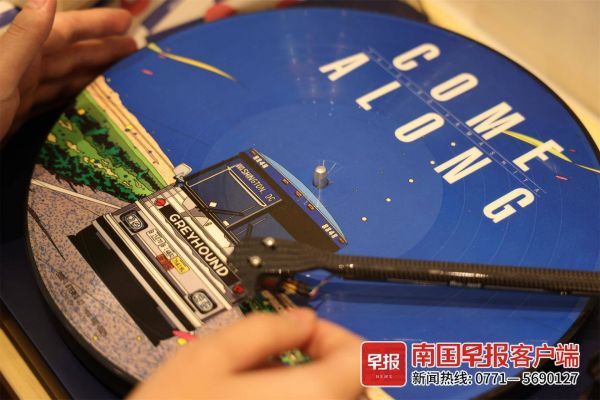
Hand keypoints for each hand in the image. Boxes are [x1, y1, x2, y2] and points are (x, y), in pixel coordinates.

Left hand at [0, 0, 135, 143]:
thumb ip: (23, 38)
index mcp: (19, 54)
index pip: (64, 31)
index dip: (95, 24)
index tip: (125, 20)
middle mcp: (19, 69)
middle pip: (68, 53)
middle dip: (100, 47)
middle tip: (133, 46)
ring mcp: (17, 93)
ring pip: (62, 77)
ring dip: (90, 72)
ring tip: (118, 73)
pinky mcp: (14, 117)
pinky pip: (51, 100)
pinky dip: (71, 96)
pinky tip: (84, 98)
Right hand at [129, 308, 363, 398]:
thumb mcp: (208, 357)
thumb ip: (264, 328)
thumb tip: (299, 319)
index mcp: (307, 398)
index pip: (364, 358)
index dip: (338, 333)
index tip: (305, 330)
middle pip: (354, 383)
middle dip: (325, 357)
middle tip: (282, 349)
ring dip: (313, 382)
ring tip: (264, 377)